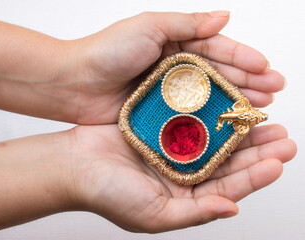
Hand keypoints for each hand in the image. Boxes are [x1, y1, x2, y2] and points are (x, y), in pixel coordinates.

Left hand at [56, 11, 284, 123]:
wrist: (75, 82)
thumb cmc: (107, 51)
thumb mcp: (148, 27)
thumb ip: (186, 23)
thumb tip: (225, 17)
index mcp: (174, 43)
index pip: (217, 49)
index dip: (243, 58)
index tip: (267, 69)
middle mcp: (174, 68)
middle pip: (218, 74)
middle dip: (247, 82)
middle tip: (273, 93)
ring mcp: (167, 93)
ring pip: (208, 97)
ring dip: (234, 102)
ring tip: (260, 109)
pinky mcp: (158, 113)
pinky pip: (190, 116)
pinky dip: (209, 120)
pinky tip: (226, 125)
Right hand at [67, 123, 295, 231]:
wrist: (73, 165)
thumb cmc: (107, 194)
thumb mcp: (153, 215)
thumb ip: (194, 214)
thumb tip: (231, 210)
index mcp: (183, 196)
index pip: (228, 188)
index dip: (255, 175)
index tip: (279, 160)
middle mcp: (181, 171)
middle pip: (226, 161)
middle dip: (256, 149)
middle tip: (282, 135)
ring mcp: (170, 146)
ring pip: (212, 137)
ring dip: (236, 128)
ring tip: (262, 116)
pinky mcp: (159, 125)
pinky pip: (189, 118)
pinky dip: (207, 112)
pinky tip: (224, 103)